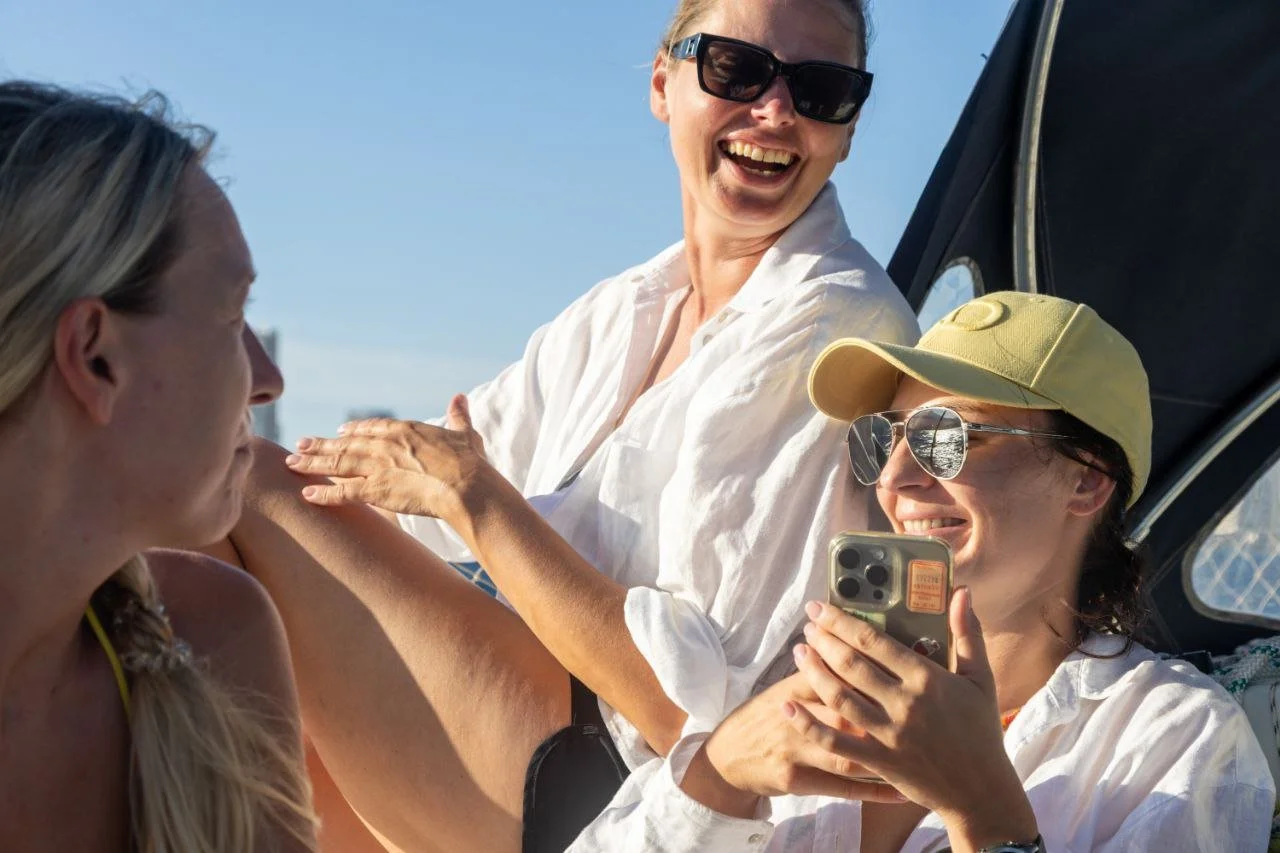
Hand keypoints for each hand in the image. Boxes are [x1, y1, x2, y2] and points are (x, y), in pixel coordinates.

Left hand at [284, 394, 491, 521]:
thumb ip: (458, 416)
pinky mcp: (375, 490)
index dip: (354, 430)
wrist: (466, 486)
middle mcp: (384, 445)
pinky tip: (306, 493)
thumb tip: (460, 398)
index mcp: (404, 430)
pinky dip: (323, 493)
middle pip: (346, 443)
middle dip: (322, 444)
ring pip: (337, 462)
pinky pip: (343, 491)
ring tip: (292, 462)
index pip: (371, 428)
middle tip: (300, 444)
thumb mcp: (464, 434)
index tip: (340, 431)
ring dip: (312, 462)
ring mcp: (378, 467)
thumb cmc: (469, 462)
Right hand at [679, 673, 905, 817]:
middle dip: (883, 709)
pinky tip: (901, 794)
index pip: (834, 672)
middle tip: (922, 710)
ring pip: (846, 749)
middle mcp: (795, 715)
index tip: (905, 669)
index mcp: (796, 688)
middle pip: (844, 708)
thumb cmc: (766, 717)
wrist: (728, 756)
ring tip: (920, 754)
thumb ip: (821, 675)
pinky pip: (841, 788)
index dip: (868, 670)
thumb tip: (861, 653)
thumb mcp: (785, 690)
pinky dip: (873, 792)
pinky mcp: (795, 779)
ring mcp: (795, 749)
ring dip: (883, 753)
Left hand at [788, 590, 1037, 844]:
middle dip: (823, 640)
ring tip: (799, 652)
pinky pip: (835, 742)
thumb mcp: (981, 680)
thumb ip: (967, 634)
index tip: (822, 607)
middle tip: (807, 625)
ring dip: (813, 672)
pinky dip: (808, 723)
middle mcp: (906, 704)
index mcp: (928, 679)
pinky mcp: (879, 762)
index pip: (875, 642)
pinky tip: (788, 705)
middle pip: (851, 665)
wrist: (981, 792)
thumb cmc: (981, 731)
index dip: (842, 621)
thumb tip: (961, 592)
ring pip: (839, 697)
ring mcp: (890, 735)